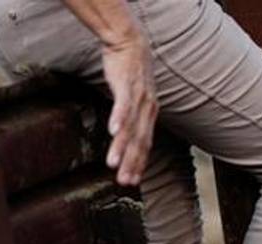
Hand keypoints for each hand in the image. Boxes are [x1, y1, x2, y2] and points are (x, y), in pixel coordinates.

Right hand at [101, 32, 157, 185]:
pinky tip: (113, 132)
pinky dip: (118, 118)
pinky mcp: (127, 85)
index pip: (145, 144)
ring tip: (113, 165)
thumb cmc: (129, 70)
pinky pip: (123, 104)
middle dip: (131, 164)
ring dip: (122, 147)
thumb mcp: (135, 96)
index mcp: (149, 113)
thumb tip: (125, 131)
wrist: (130, 41)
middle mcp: (147, 108)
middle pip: (139, 141)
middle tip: (124, 183)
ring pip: (130, 127)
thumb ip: (132, 115)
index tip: (132, 182)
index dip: (139, 164)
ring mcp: (138, 97)